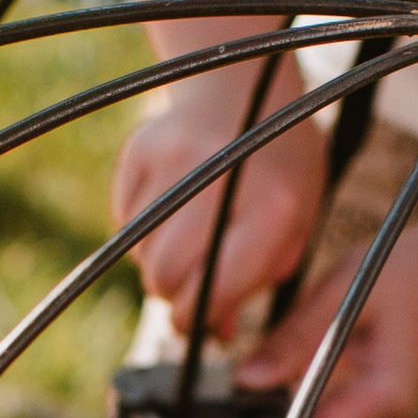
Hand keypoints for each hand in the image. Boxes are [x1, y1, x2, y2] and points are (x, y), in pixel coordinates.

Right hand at [114, 85, 327, 339]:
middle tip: (187, 284)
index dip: (196, 320)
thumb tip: (218, 334)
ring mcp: (172, 159)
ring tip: (187, 234)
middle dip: (170, 294)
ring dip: (156, 258)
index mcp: (271, 208)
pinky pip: (123, 218)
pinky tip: (171, 200)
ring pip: (138, 251)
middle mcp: (219, 180)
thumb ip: (260, 280)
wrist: (245, 83)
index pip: (211, 292)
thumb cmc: (278, 168)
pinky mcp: (139, 149)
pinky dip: (142, 224)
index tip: (195, 322)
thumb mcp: (294, 222)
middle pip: (163, 277)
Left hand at [238, 211, 417, 417]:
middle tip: (252, 373)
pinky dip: (299, 398)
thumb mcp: (340, 293)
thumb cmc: (395, 277)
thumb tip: (246, 381)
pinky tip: (301, 365)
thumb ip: (294, 339)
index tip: (236, 411)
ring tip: (286, 358)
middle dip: (271, 414)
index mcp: (384, 399)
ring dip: (283, 404)